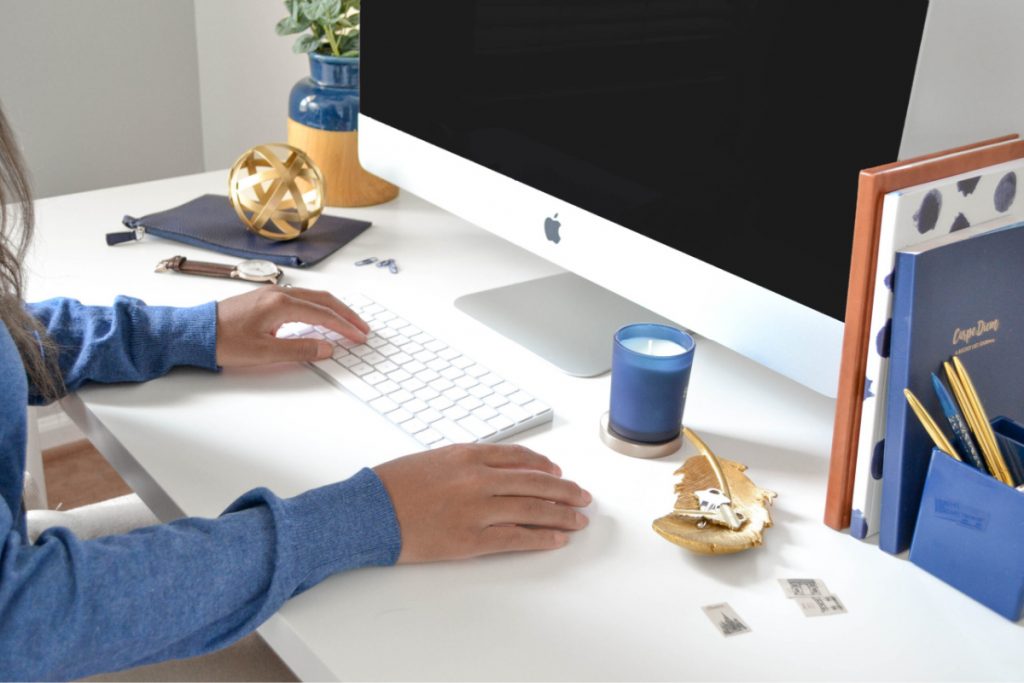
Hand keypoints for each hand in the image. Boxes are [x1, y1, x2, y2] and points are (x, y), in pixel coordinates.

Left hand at [215, 286, 368, 366]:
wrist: (195, 331)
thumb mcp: (264, 353)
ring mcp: (271, 294)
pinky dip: (318, 307)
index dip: (345, 327)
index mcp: (281, 304)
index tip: (360, 337)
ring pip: (313, 297)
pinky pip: (301, 299)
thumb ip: (299, 349)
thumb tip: (327, 348)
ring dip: (333, 309)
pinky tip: (320, 317)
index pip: (323, 314)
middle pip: (323, 300)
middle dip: (346, 314)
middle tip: (362, 328)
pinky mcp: (265, 299)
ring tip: (348, 323)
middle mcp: (279, 293)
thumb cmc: (224, 342)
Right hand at [373, 444, 590, 562]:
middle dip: (564, 490)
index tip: (557, 471)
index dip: (543, 465)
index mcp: (468, 455)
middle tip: (582, 495)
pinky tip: (557, 539)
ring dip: (562, 514)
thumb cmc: (391, 486)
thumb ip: (465, 463)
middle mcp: (478, 479)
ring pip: (533, 510)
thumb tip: (495, 470)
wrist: (367, 511)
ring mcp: (478, 509)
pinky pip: (517, 538)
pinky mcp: (472, 539)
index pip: (518, 457)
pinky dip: (541, 538)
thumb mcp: (432, 459)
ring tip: (579, 519)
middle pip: (535, 482)